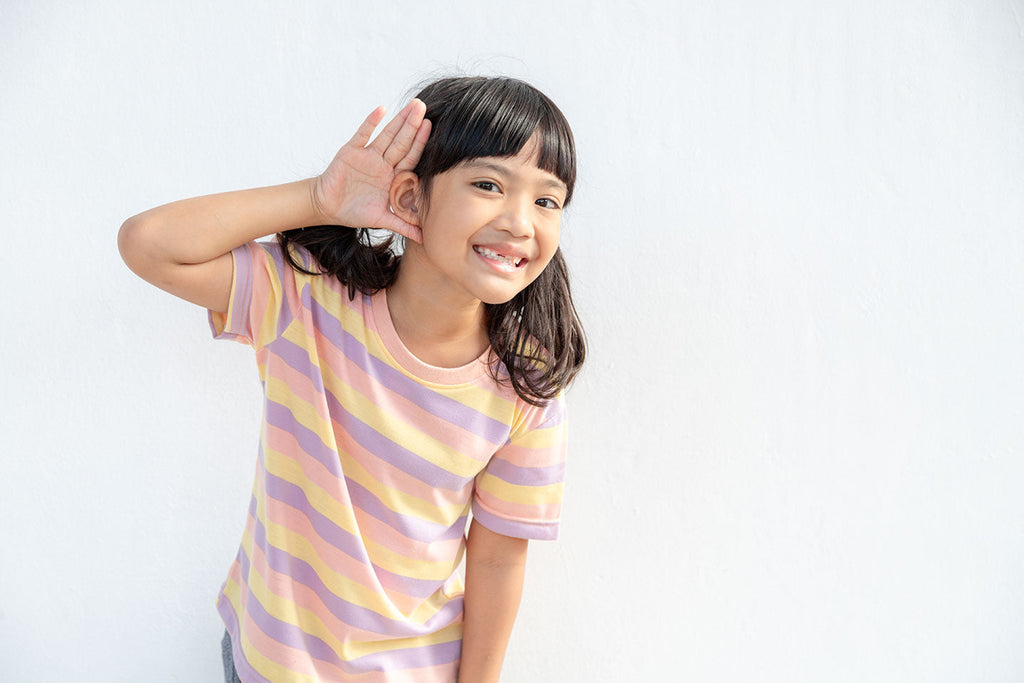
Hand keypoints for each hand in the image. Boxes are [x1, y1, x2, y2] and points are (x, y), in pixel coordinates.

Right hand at [312, 99, 430, 241]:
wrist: (328, 207)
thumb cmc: (355, 211)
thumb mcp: (382, 219)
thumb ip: (403, 225)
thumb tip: (425, 240)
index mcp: (393, 177)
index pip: (410, 158)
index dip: (421, 144)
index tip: (432, 128)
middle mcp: (383, 163)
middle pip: (402, 142)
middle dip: (413, 126)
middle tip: (424, 107)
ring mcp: (368, 155)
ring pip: (387, 135)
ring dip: (399, 120)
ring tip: (412, 105)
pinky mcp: (351, 151)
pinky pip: (362, 134)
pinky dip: (371, 122)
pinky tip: (381, 110)